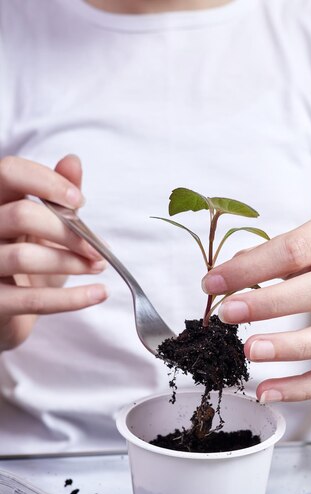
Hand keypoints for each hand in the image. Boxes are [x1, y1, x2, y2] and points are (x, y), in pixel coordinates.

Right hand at [0, 154, 106, 350]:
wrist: (9, 312)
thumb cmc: (26, 261)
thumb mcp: (43, 226)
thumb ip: (57, 195)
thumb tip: (73, 161)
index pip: (9, 171)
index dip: (47, 182)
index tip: (79, 201)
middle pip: (22, 215)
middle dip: (69, 232)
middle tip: (98, 248)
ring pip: (26, 256)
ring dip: (72, 263)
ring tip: (97, 266)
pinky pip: (32, 299)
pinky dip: (72, 298)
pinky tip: (99, 293)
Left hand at [202, 208, 310, 401]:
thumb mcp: (306, 243)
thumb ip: (267, 257)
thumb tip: (223, 277)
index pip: (297, 249)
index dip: (252, 268)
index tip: (212, 283)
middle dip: (271, 305)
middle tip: (228, 314)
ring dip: (291, 348)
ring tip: (250, 352)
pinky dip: (304, 387)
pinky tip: (269, 391)